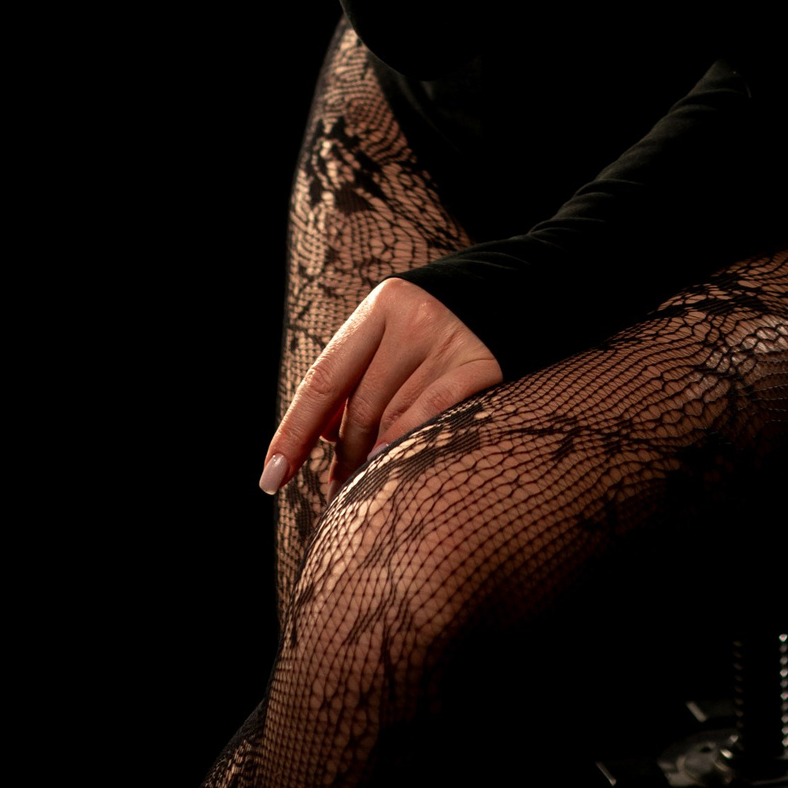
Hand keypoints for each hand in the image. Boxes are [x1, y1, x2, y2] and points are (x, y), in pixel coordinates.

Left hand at [258, 279, 502, 497]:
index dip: (294, 432)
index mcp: (380, 307)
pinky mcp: (482, 363)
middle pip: (360, 407)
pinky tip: (394, 467)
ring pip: (395, 419)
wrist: (516, 298)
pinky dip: (408, 445)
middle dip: (344, 455)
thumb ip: (357, 379)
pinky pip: (433, 418)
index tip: (271, 477)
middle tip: (336, 489)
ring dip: (375, 460)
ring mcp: (448, 339)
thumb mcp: (392, 339)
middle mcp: (412, 317)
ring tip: (371, 482)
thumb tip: (319, 445)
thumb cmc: (436, 337)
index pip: (324, 379)